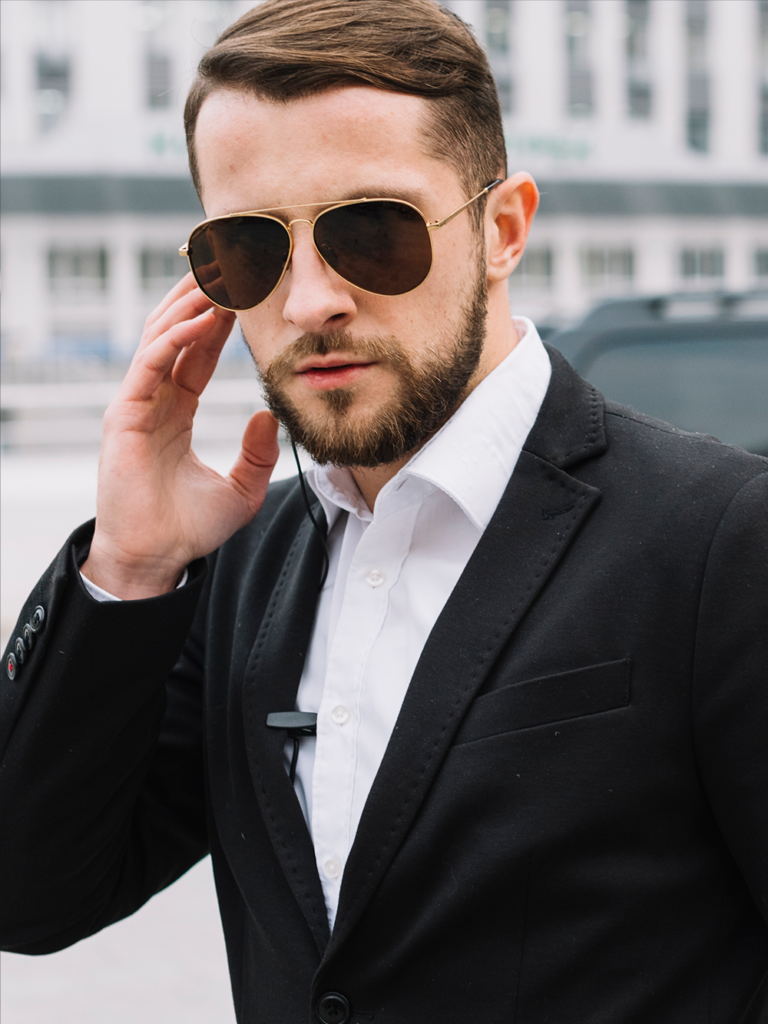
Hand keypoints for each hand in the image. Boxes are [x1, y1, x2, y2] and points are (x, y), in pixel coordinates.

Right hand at [80, 274, 279, 599]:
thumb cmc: (189, 527)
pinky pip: (150, 364)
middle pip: (176, 334)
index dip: (220, 322)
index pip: (199, 353)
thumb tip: (270, 415)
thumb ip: (259, 453)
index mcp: (176, 411)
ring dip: (189, 306)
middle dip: (201, 298)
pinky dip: (174, 338)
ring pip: (160, 338)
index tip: (247, 293)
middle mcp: (154, 400)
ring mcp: (136, 404)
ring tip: (219, 276)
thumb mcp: (242, 489)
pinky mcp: (123, 415)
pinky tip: (201, 320)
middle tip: (231, 265)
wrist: (156, 558)